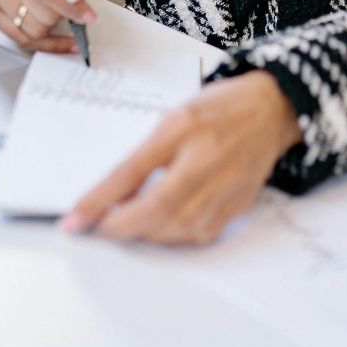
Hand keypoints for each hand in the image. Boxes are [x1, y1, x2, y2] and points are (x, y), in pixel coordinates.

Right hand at [0, 0, 97, 53]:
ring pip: (29, 29)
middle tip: (70, 8)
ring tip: (57, 13)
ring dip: (51, 27)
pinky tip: (56, 37)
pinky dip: (42, 43)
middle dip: (61, 16)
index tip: (88, 17)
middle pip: (38, 12)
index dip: (69, 7)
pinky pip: (17, 37)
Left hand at [62, 71, 302, 245]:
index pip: (133, 170)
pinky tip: (161, 227)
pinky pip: (200, 235)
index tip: (73, 221)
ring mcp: (228, 185)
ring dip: (146, 234)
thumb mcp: (173, 120)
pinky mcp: (238, 205)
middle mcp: (208, 159)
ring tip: (127, 226)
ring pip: (179, 229)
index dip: (100, 199)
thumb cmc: (219, 110)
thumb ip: (144, 157)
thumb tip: (112, 196)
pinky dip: (174, 237)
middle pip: (159, 207)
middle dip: (122, 226)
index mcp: (185, 128)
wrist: (272, 109)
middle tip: (98, 228)